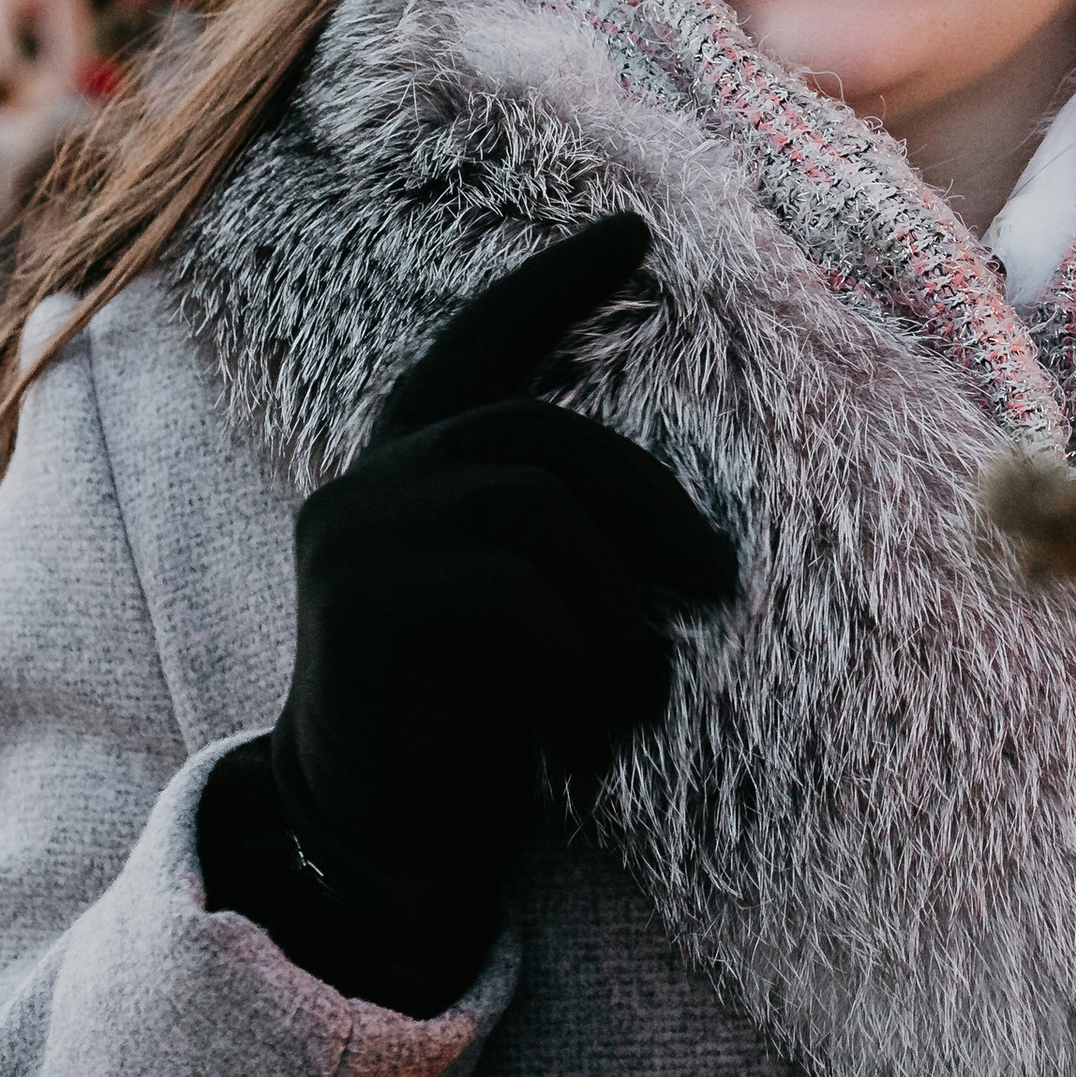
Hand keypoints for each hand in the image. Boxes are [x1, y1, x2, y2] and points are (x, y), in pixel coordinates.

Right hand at [200, 214, 735, 1011]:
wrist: (385, 847)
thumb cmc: (484, 717)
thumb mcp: (540, 602)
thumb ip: (572, 524)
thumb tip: (706, 523)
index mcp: (414, 464)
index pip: (480, 344)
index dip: (551, 285)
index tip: (633, 229)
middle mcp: (371, 482)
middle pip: (544, 438)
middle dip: (650, 505)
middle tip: (720, 580)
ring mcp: (355, 537)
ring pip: (541, 518)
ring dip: (618, 617)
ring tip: (634, 702)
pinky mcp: (360, 606)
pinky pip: (516, 600)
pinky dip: (577, 672)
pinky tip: (581, 742)